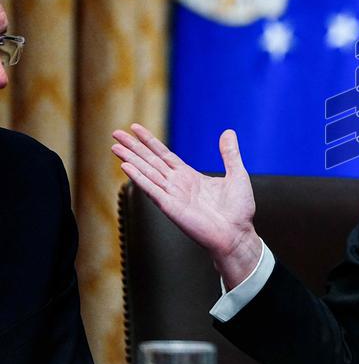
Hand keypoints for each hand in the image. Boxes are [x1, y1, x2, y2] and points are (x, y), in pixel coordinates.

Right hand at [112, 124, 259, 288]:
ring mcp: (173, 196)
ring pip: (147, 173)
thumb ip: (230, 154)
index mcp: (190, 177)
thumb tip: (229, 132)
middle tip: (116, 133)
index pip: (164, 155)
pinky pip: (152, 190)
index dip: (150, 142)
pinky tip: (126, 167)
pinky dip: (139, 178)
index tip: (135, 129)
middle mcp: (178, 185)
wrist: (238, 234)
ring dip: (130, 159)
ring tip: (115, 147)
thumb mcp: (237, 174)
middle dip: (133, 147)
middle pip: (150, 161)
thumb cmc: (239, 210)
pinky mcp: (171, 207)